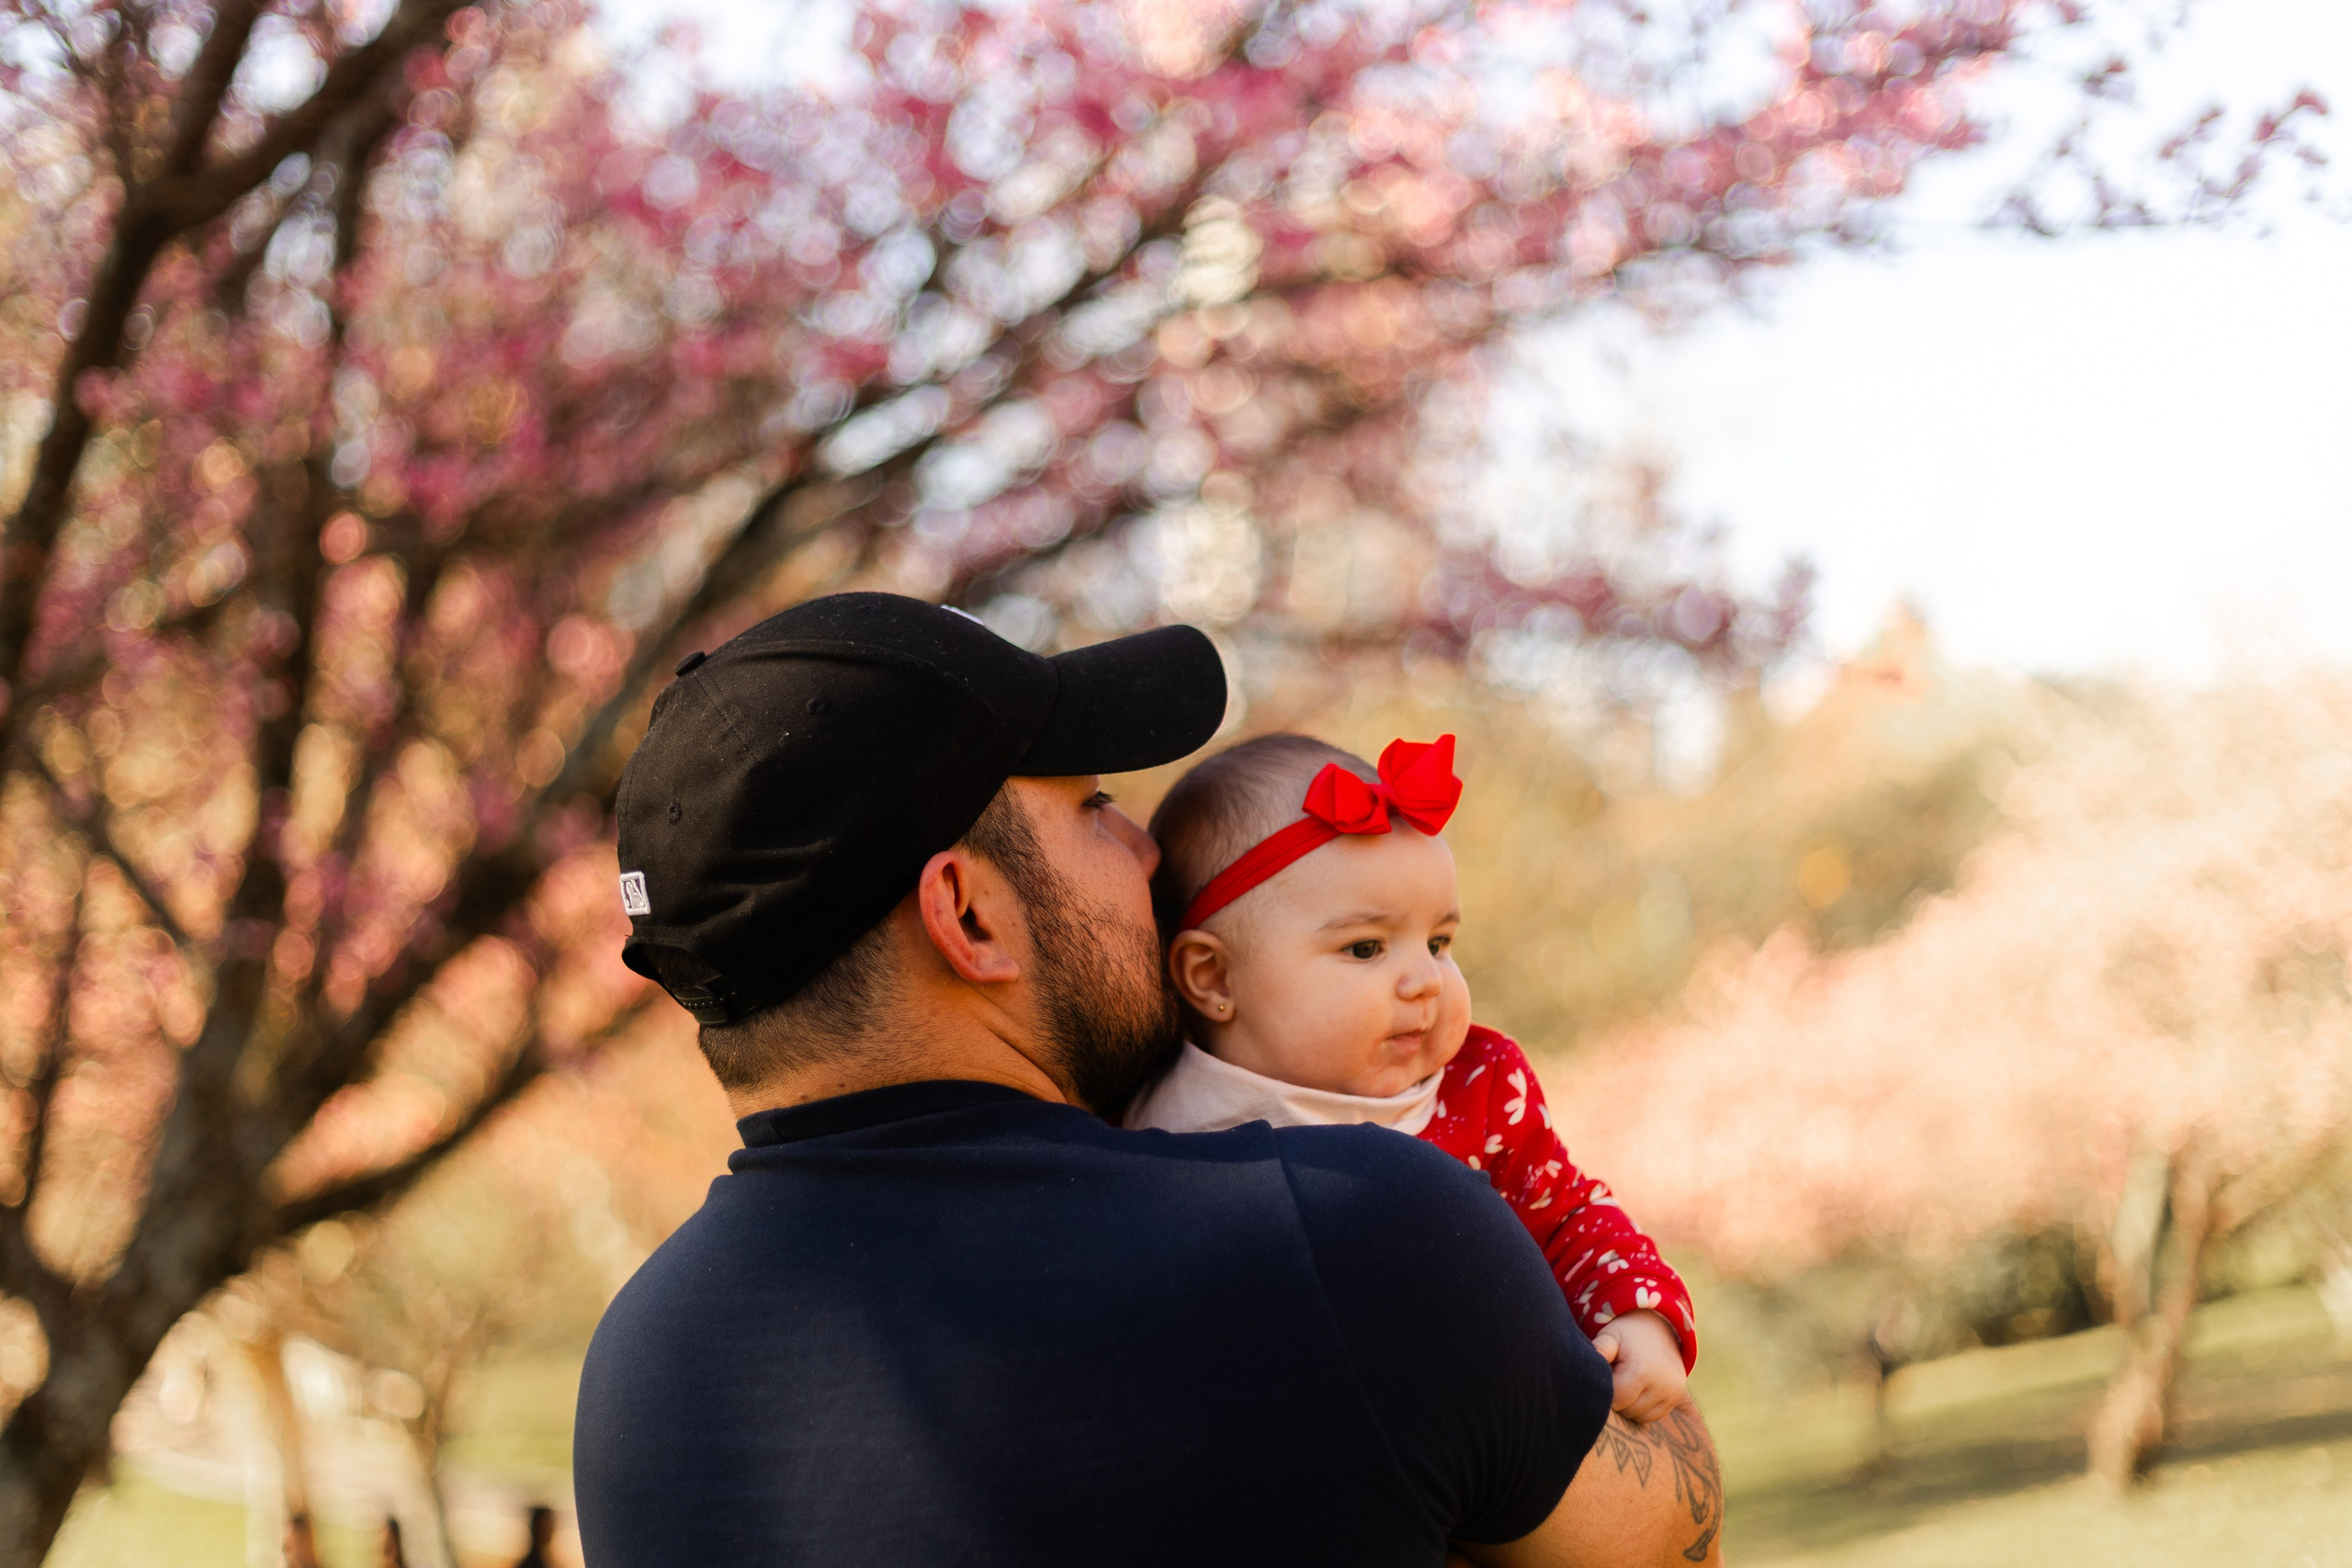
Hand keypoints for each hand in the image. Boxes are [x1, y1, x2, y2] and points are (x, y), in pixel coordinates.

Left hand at [1590, 1309, 1685, 1425]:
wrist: (1659, 1327)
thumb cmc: (1627, 1333)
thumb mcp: (1610, 1336)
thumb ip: (1599, 1351)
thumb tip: (1584, 1368)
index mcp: (1641, 1371)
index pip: (1616, 1400)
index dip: (1606, 1391)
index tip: (1606, 1375)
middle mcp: (1662, 1385)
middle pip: (1627, 1410)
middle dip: (1617, 1398)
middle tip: (1616, 1376)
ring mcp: (1672, 1393)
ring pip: (1639, 1417)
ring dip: (1628, 1405)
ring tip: (1627, 1381)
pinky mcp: (1676, 1398)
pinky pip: (1652, 1416)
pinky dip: (1641, 1408)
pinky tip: (1638, 1389)